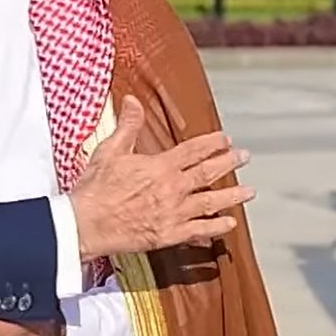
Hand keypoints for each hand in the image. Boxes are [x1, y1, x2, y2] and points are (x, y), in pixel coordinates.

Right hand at [69, 95, 249, 257]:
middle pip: (208, 173)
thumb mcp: (110, 150)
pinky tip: (229, 223)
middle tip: (244, 157)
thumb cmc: (96, 189)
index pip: (194, 150)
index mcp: (160, 167)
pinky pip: (200, 230)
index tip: (225, 139)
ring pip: (211, 202)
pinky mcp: (169, 234)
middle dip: (229, 163)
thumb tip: (132, 101)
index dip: (212, 143)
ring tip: (249, 191)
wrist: (86, 223)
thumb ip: (127, 125)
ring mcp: (174, 213)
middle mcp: (173, 189)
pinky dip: (217, 227)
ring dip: (232, 196)